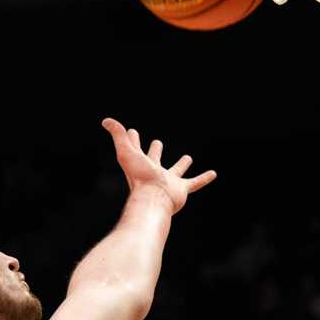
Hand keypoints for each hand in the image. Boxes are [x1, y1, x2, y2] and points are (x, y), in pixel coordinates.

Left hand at [102, 118, 216, 215]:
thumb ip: (118, 135)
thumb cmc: (139, 177)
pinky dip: (204, 178)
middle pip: (154, 159)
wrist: (153, 199)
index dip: (132, 139)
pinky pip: (195, 182)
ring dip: (181, 165)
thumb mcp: (126, 152)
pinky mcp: (181, 189)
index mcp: (140, 164)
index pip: (134, 148)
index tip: (131, 131)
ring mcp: (168, 181)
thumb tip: (106, 120)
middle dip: (155, 151)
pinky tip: (213, 173)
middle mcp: (153, 173)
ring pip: (176, 171)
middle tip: (157, 143)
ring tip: (188, 158)